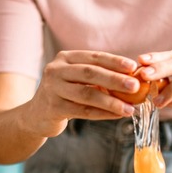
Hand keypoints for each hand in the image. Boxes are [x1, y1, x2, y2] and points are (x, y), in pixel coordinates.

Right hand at [26, 50, 142, 136]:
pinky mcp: (53, 108)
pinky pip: (82, 111)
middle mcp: (56, 70)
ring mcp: (52, 89)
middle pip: (90, 73)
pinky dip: (102, 114)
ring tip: (129, 108)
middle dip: (115, 80)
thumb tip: (131, 78)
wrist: (36, 115)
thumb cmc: (64, 95)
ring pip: (87, 94)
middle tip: (135, 86)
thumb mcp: (76, 80)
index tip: (133, 67)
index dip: (114, 61)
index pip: (93, 57)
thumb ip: (97, 77)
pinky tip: (116, 115)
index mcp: (65, 58)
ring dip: (111, 102)